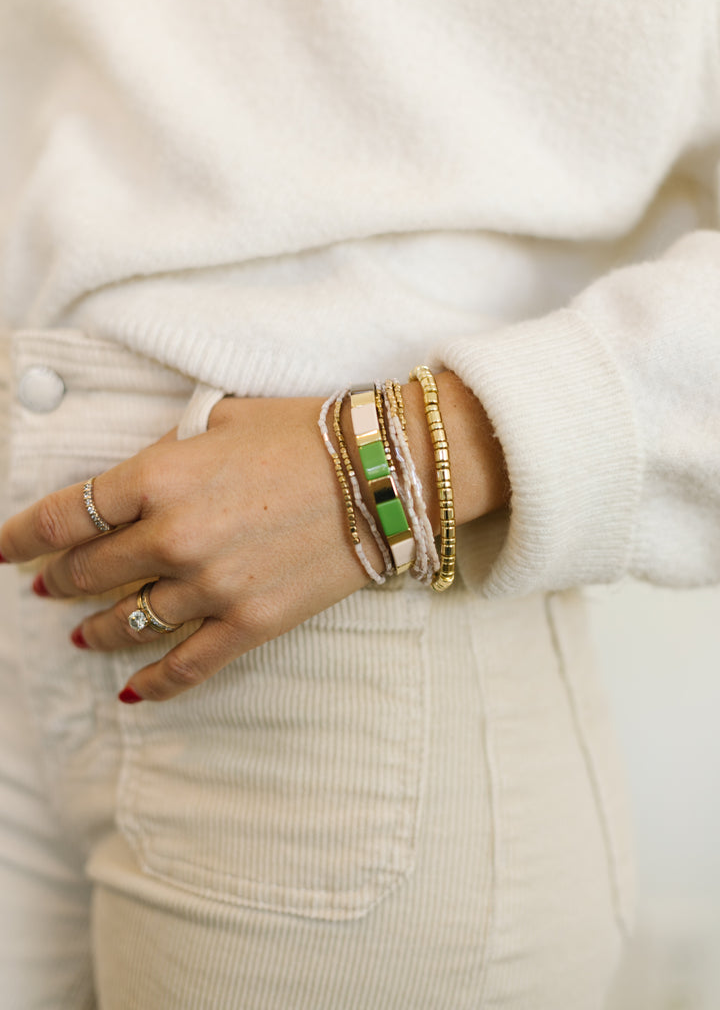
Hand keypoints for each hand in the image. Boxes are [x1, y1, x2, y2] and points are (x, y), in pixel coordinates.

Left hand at [0, 373, 508, 703]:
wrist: (384, 472)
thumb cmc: (306, 432)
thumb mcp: (222, 420)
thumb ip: (167, 454)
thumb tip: (137, 483)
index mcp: (160, 476)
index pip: (66, 514)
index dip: (22, 535)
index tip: (3, 547)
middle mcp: (174, 536)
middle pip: (89, 571)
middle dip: (57, 580)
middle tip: (44, 586)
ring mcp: (211, 587)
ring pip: (130, 621)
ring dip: (96, 629)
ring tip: (80, 634)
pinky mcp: (250, 623)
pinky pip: (188, 665)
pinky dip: (156, 682)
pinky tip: (133, 690)